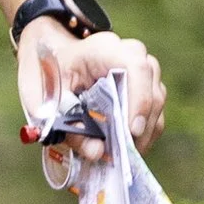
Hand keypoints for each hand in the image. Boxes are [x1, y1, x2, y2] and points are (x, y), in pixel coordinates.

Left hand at [18, 19, 165, 155]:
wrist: (50, 56)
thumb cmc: (47, 74)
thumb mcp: (46, 99)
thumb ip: (68, 126)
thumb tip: (97, 152)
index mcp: (103, 49)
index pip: (136, 67)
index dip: (140, 99)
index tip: (131, 130)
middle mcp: (129, 54)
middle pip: (152, 87)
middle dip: (142, 124)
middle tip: (126, 152)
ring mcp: (140, 69)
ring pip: (157, 100)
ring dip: (145, 131)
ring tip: (125, 154)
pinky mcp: (143, 85)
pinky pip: (154, 109)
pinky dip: (145, 131)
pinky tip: (128, 147)